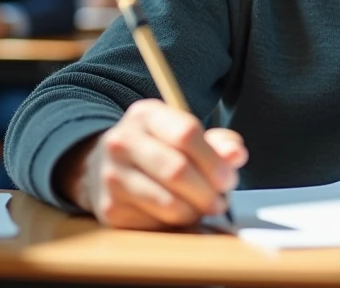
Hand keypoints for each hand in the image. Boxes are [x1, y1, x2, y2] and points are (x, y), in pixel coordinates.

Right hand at [55, 98, 247, 229]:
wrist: (103, 167)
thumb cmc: (156, 150)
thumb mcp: (182, 134)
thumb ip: (216, 143)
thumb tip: (236, 154)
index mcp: (145, 115)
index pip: (186, 133)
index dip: (214, 160)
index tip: (228, 178)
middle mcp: (122, 141)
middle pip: (177, 170)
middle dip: (208, 192)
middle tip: (220, 201)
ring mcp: (112, 176)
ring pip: (168, 203)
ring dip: (194, 212)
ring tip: (201, 209)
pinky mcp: (110, 210)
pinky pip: (155, 224)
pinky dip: (174, 225)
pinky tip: (177, 215)